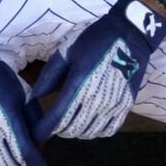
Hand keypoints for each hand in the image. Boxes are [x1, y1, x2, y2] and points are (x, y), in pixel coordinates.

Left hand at [32, 0, 165, 140]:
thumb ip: (50, 75)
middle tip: (54, 121)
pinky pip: (108, 130)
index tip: (35, 132)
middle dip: (58, 129)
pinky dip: (96, 131)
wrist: (130, 33)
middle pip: (71, 129)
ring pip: (89, 132)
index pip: (56, 119)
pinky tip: (91, 122)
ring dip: (76, 131)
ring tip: (72, 121)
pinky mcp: (126, 105)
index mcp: (78, 85)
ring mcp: (113, 104)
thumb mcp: (68, 51)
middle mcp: (96, 99)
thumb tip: (35, 96)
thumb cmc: (95, 39)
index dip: (42, 130)